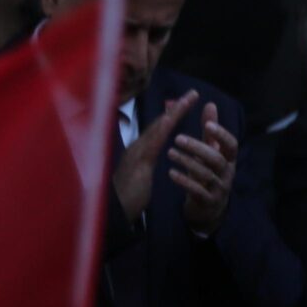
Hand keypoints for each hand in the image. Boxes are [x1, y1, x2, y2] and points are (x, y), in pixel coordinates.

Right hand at [113, 91, 198, 220]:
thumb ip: (144, 164)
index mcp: (140, 151)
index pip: (159, 129)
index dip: (172, 115)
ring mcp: (136, 153)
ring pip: (157, 128)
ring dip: (173, 113)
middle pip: (159, 123)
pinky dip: (162, 129)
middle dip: (176, 108)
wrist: (113, 213)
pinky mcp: (138, 163)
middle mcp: (137, 147)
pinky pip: (153, 143)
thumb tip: (149, 157)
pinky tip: (171, 119)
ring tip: (187, 100)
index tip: (185, 103)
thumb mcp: (140, 177)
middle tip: (193, 93)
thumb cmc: (127, 197)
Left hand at [169, 103, 238, 232]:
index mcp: (229, 159)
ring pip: (206, 174)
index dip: (221, 135)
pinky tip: (171, 173)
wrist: (208, 207)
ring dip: (187, 162)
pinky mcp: (208, 201)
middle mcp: (227, 173)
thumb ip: (210, 130)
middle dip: (198, 148)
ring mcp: (219, 188)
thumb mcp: (210, 151)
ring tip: (170, 153)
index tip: (207, 124)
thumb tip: (210, 104)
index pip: (232, 145)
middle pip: (217, 159)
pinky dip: (184, 181)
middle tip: (178, 138)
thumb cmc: (208, 173)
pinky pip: (197, 191)